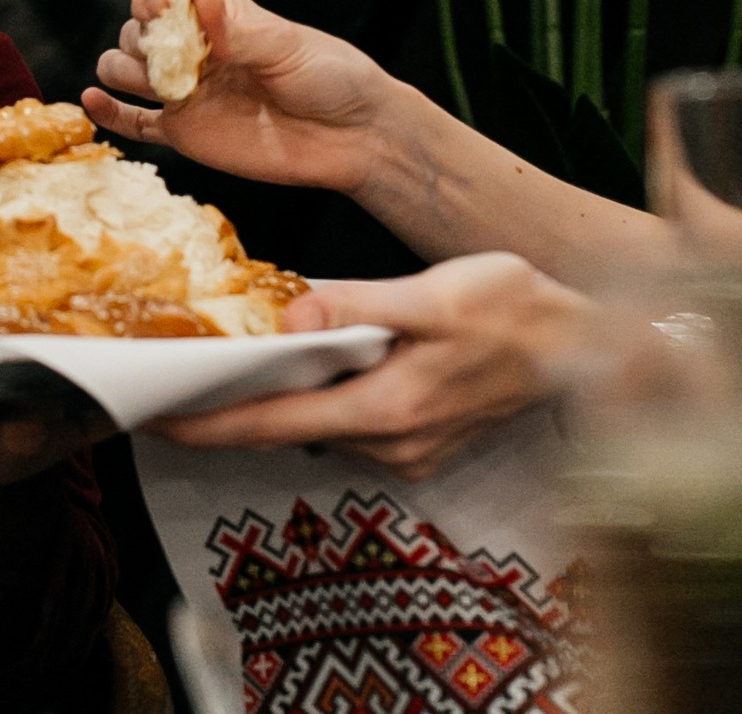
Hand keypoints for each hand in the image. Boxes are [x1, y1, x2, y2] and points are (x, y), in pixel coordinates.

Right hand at [80, 0, 402, 196]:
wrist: (354, 137)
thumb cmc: (331, 77)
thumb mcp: (290, 45)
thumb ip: (242, 31)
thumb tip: (199, 0)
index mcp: (217, 19)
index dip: (152, 1)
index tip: (159, 7)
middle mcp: (193, 52)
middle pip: (133, 35)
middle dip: (139, 40)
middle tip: (168, 58)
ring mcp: (185, 94)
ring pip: (124, 73)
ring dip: (122, 71)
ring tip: (156, 83)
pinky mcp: (184, 134)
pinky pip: (135, 123)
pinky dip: (108, 113)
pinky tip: (92, 102)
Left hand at [150, 253, 586, 479]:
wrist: (592, 349)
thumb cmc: (519, 312)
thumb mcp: (436, 293)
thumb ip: (357, 305)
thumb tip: (289, 314)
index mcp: (384, 409)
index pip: (270, 425)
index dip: (205, 424)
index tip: (149, 418)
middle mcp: (388, 443)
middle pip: (282, 430)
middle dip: (222, 411)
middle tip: (159, 385)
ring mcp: (406, 449)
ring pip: (313, 426)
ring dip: (270, 400)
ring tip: (214, 363)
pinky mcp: (419, 440)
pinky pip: (345, 422)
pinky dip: (311, 398)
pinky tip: (294, 364)